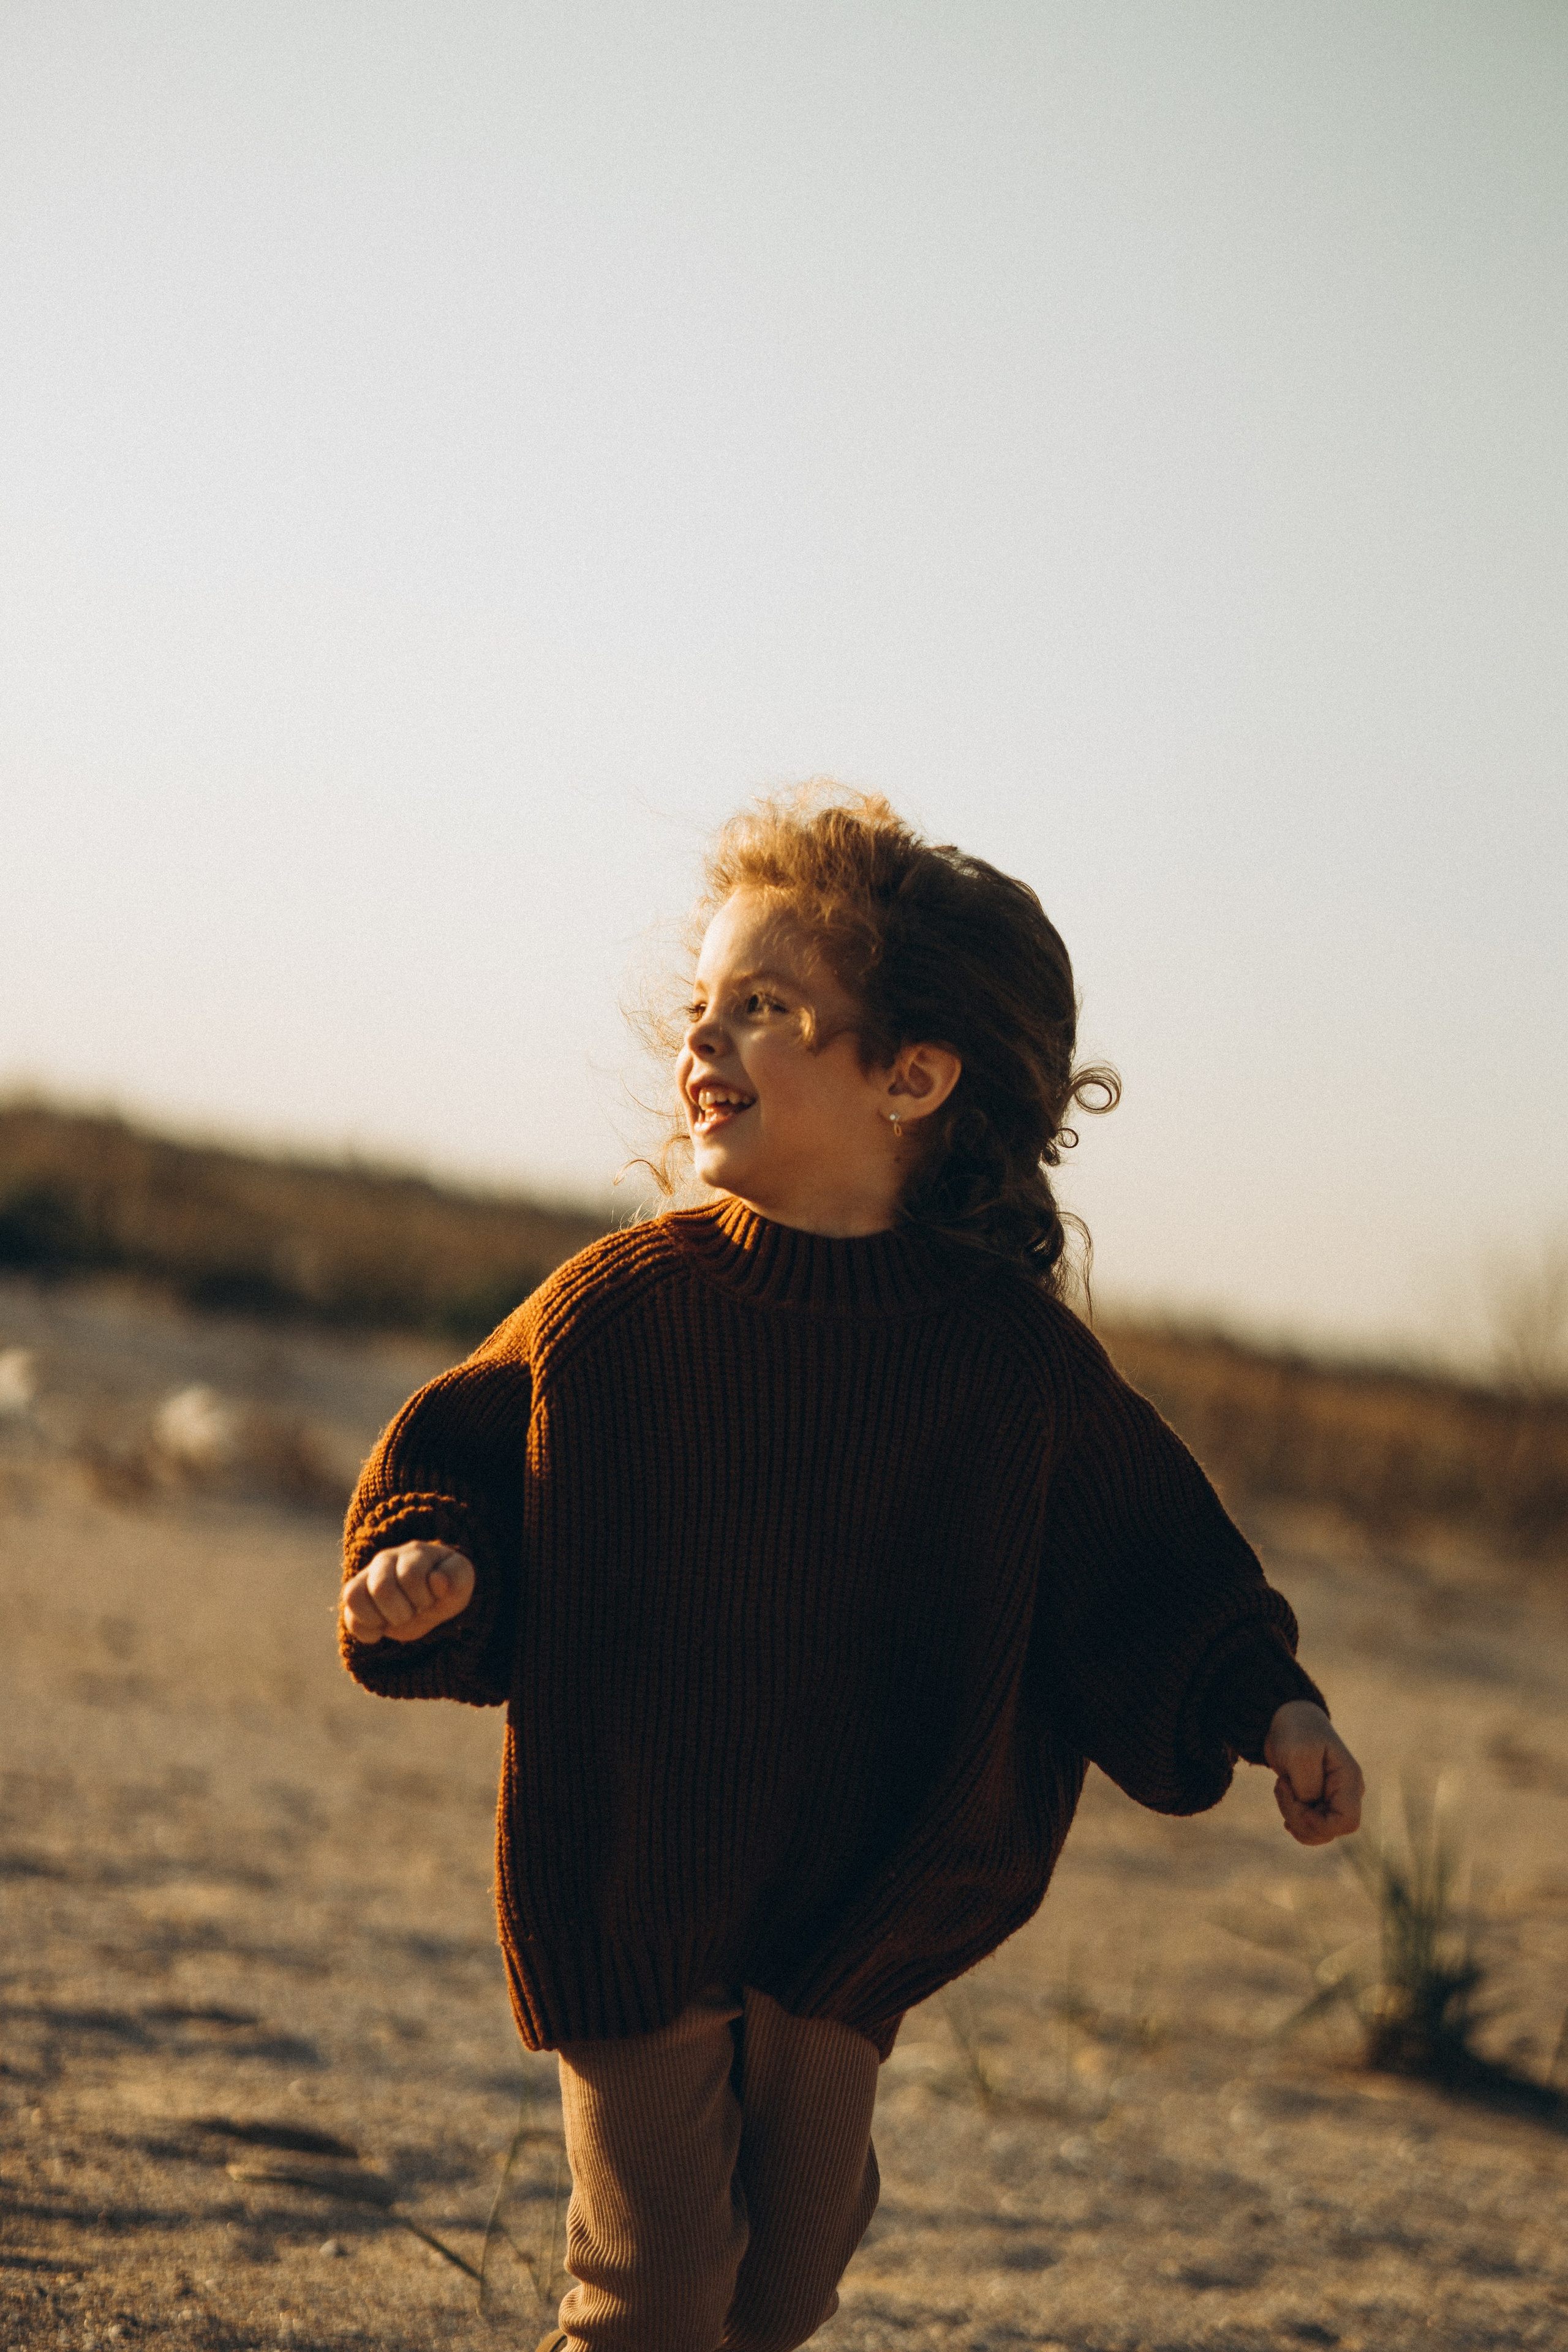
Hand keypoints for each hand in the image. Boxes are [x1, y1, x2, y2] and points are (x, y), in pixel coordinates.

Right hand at [341, 1542, 474, 1645]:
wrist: (431, 1599)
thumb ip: (456, 1577)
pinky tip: (382, 1631)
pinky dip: (365, 1630)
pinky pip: (348, 1615)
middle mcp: (386, 1559)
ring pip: (354, 1596)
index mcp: (415, 1552)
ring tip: (396, 1620)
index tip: (431, 1600)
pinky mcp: (355, 1596)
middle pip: (381, 1588)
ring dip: (380, 1619)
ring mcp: (367, 1577)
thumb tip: (437, 1580)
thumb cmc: (445, 1589)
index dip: (423, 1597)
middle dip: (402, 1611)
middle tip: (413, 1612)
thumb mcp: (461, 1583)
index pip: (410, 1576)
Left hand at [1263, 1700, 1363, 1845]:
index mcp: (1349, 1780)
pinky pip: (1309, 1826)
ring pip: (1316, 1832)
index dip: (1321, 1825)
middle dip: (1299, 1817)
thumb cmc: (1296, 1731)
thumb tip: (1311, 1807)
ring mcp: (1333, 1799)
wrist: (1287, 1719)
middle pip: (1329, 1830)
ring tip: (1282, 1786)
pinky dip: (1293, 1818)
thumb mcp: (1299, 1754)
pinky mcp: (1318, 1802)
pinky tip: (1285, 1800)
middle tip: (1282, 1787)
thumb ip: (1308, 1785)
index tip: (1299, 1804)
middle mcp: (1346, 1794)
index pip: (1348, 1822)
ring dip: (1293, 1816)